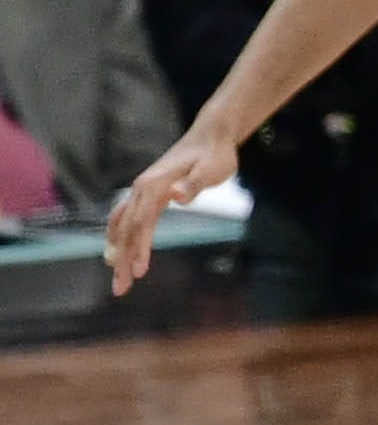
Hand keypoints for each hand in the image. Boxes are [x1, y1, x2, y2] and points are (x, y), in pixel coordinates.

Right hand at [103, 130, 237, 293]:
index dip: (139, 248)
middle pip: (126, 229)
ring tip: (116, 277)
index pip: (142, 223)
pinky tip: (116, 251)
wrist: (211, 135)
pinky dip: (118, 236)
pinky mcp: (148, 193)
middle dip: (121, 259)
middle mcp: (141, 189)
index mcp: (154, 186)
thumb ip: (194, 183)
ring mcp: (142, 190)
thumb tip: (175, 194)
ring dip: (117, 251)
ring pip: (122, 225)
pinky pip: (126, 218)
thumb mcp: (211, 169)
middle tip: (120, 289)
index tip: (139, 272)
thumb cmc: (215, 155)